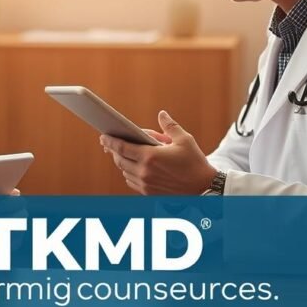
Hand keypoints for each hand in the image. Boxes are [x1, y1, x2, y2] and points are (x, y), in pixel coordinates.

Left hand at [100, 110, 217, 194]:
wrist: (204, 189)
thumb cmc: (195, 163)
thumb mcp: (185, 140)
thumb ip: (169, 126)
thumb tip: (162, 114)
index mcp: (150, 156)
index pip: (122, 147)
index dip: (109, 141)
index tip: (103, 136)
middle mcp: (144, 172)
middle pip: (120, 160)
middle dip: (113, 151)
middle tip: (110, 144)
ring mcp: (145, 184)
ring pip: (124, 171)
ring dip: (122, 162)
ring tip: (123, 153)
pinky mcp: (149, 193)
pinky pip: (131, 182)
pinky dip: (129, 173)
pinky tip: (134, 167)